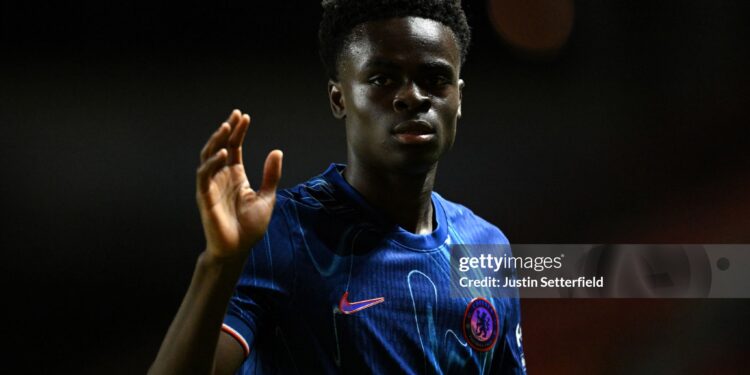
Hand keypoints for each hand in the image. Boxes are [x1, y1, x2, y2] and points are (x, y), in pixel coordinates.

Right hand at [196, 109, 282, 259]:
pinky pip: (204, 175)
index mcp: (236, 175)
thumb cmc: (250, 226)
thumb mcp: (267, 197)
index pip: (235, 147)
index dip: (238, 131)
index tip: (245, 116)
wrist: (238, 249)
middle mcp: (222, 176)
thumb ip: (271, 175)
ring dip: (217, 141)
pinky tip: (224, 152)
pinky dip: (212, 162)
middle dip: (227, 130)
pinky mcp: (205, 196)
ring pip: (209, 156)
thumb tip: (277, 151)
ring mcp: (212, 185)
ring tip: (227, 127)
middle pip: (220, 146)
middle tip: (236, 115)